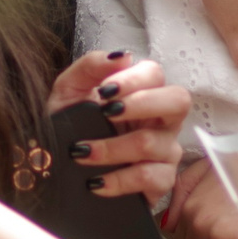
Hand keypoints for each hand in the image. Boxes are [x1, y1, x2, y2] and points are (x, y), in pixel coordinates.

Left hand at [49, 50, 187, 203]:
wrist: (58, 167)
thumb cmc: (71, 125)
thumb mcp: (70, 91)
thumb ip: (91, 67)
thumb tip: (121, 56)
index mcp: (142, 93)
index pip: (155, 74)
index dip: (132, 80)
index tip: (104, 91)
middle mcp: (161, 119)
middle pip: (179, 101)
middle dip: (143, 104)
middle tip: (107, 113)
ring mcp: (165, 150)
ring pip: (153, 143)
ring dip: (112, 148)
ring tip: (82, 153)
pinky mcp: (161, 181)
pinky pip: (149, 178)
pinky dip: (118, 180)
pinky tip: (96, 182)